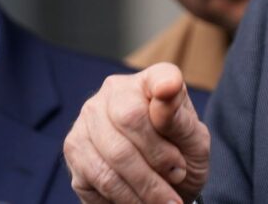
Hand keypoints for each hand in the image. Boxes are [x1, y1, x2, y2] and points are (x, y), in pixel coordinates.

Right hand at [64, 63, 209, 202]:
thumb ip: (180, 118)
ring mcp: (87, 119)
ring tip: (165, 201)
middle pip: (129, 118)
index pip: (158, 77)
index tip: (169, 89)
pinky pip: (97, 178)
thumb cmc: (181, 156)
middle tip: (178, 178)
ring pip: (113, 154)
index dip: (164, 85)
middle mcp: (113, 92)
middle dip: (158, 157)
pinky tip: (141, 201)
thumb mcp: (194, 140)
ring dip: (145, 186)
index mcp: (151, 81)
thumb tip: (166, 88)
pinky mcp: (73, 151)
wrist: (162, 186)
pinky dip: (124, 197)